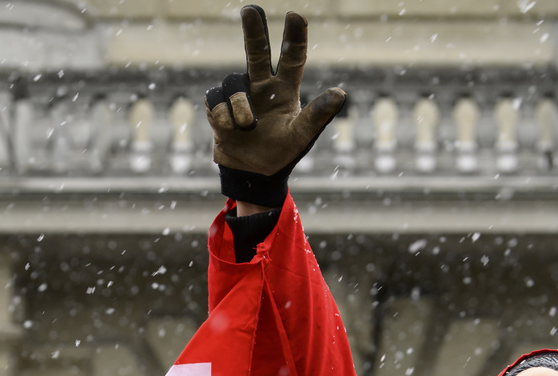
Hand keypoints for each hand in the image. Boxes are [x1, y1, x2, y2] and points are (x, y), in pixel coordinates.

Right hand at [205, 5, 344, 207]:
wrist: (253, 176)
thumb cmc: (282, 154)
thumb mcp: (302, 136)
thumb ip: (318, 114)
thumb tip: (341, 93)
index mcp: (285, 89)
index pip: (292, 57)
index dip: (294, 36)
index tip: (295, 16)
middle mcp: (261, 86)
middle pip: (256, 51)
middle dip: (253, 30)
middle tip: (250, 10)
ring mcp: (239, 95)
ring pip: (233, 83)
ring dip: (240, 108)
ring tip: (247, 127)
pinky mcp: (219, 106)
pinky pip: (216, 100)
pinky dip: (224, 117)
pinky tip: (229, 130)